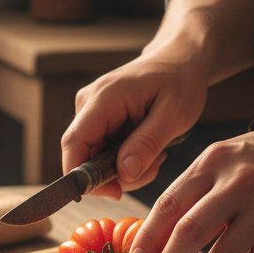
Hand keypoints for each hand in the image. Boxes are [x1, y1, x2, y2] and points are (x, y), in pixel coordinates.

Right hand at [61, 43, 208, 198]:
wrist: (179, 59)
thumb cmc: (180, 81)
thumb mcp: (174, 114)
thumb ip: (147, 144)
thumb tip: (124, 174)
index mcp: (103, 98)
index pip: (74, 143)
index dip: (83, 176)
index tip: (113, 193)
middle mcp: (87, 104)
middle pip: (83, 156)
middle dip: (115, 175)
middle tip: (152, 169)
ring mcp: (89, 112)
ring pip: (93, 158)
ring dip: (123, 169)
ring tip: (155, 156)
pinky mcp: (96, 120)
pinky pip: (100, 152)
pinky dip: (123, 160)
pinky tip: (147, 149)